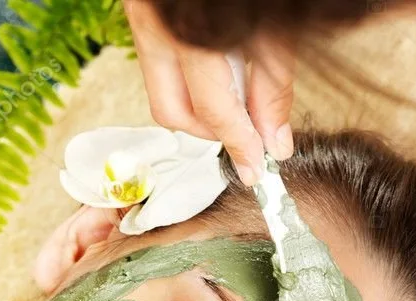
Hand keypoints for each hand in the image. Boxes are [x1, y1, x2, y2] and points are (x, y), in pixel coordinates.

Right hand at [123, 0, 295, 185]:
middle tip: (246, 129)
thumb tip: (273, 143)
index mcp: (191, 31)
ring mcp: (141, 22)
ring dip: (199, 104)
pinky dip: (190, 78)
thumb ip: (273, 87)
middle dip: (210, 130)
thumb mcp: (274, 29)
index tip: (256, 169)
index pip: (212, 109)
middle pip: (172, 112)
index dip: (239, 144)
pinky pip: (160, 66)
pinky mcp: (141, 17)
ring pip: (161, 93)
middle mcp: (156, 28)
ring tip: (236, 86)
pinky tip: (220, 64)